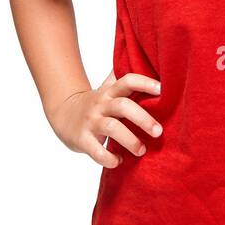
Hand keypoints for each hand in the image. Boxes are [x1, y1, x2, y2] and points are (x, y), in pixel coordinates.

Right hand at [46, 70, 162, 167]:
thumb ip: (125, 78)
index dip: (145, 83)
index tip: (162, 89)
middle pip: (123, 106)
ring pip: (112, 128)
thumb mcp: (108, 88)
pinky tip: (118, 161)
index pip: (127, 81)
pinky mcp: (82, 140)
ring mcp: (91, 122)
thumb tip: (150, 63)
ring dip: (130, 140)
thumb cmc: (96, 102)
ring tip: (141, 151)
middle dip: (143, 119)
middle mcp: (101, 104)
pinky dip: (110, 158)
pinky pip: (97, 151)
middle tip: (159, 132)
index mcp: (110, 91)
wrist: (62, 113)